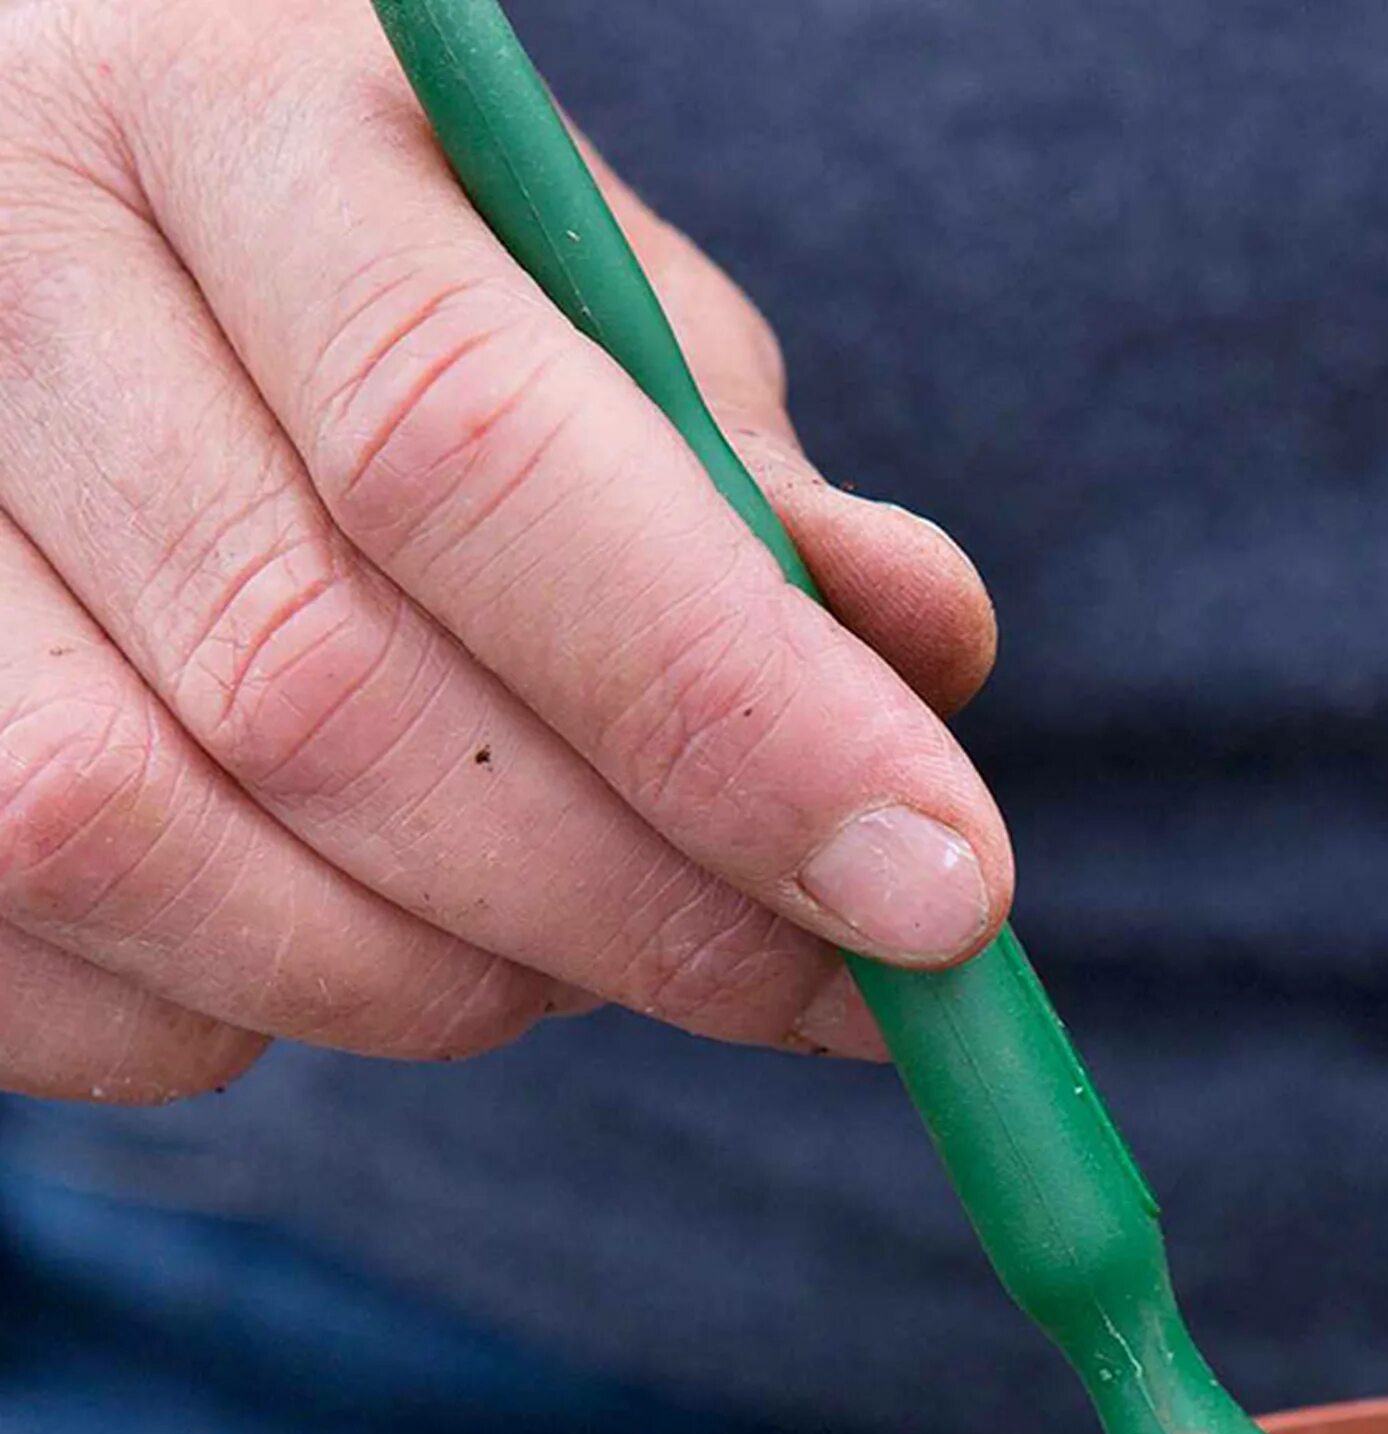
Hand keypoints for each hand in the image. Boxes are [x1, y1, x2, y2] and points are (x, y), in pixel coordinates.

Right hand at [0, 0, 1006, 1101]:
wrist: (58, 267)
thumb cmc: (379, 278)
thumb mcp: (568, 288)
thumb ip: (736, 469)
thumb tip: (926, 651)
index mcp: (215, 108)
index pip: (470, 448)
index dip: (729, 707)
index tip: (945, 891)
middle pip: (319, 686)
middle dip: (642, 901)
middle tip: (839, 986)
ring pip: (154, 854)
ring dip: (455, 979)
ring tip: (604, 945)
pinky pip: (53, 976)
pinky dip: (263, 1017)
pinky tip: (376, 930)